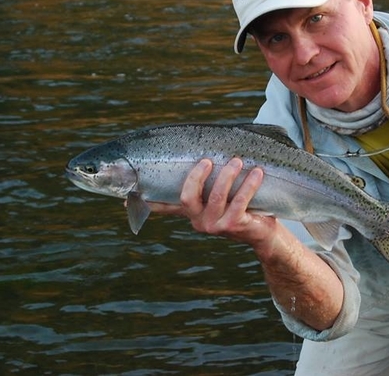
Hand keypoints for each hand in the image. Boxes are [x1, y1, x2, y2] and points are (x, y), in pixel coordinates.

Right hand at [148, 157, 277, 247]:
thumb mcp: (219, 196)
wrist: (263, 234)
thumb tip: (201, 154)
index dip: (146, 202)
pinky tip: (257, 172)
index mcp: (191, 212)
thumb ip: (206, 184)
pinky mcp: (234, 225)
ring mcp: (215, 225)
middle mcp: (198, 221)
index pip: (165, 207)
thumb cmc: (240, 208)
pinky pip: (240, 201)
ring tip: (237, 161)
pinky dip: (249, 184)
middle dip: (197, 176)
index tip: (125, 200)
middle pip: (188, 197)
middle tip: (208, 160)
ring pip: (217, 196)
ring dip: (228, 175)